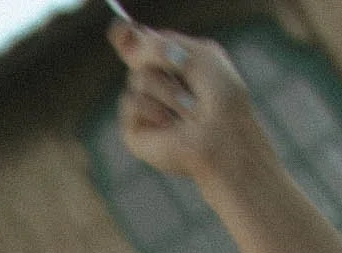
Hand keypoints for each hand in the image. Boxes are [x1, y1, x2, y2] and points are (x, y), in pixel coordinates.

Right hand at [111, 24, 260, 188]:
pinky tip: (169, 125)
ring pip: (137, 78)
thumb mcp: (199, 55)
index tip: (119, 27)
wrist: (222, 136)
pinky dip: (153, 110)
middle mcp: (157, 84)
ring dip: (167, 90)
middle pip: (137, 55)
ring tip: (186, 109)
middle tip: (185, 76)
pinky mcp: (135, 130)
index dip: (129, 36)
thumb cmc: (220, 98)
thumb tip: (128, 40)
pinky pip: (130, 103)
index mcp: (174, 64)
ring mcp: (145, 107)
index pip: (143, 44)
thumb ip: (164, 44)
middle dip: (159, 59)